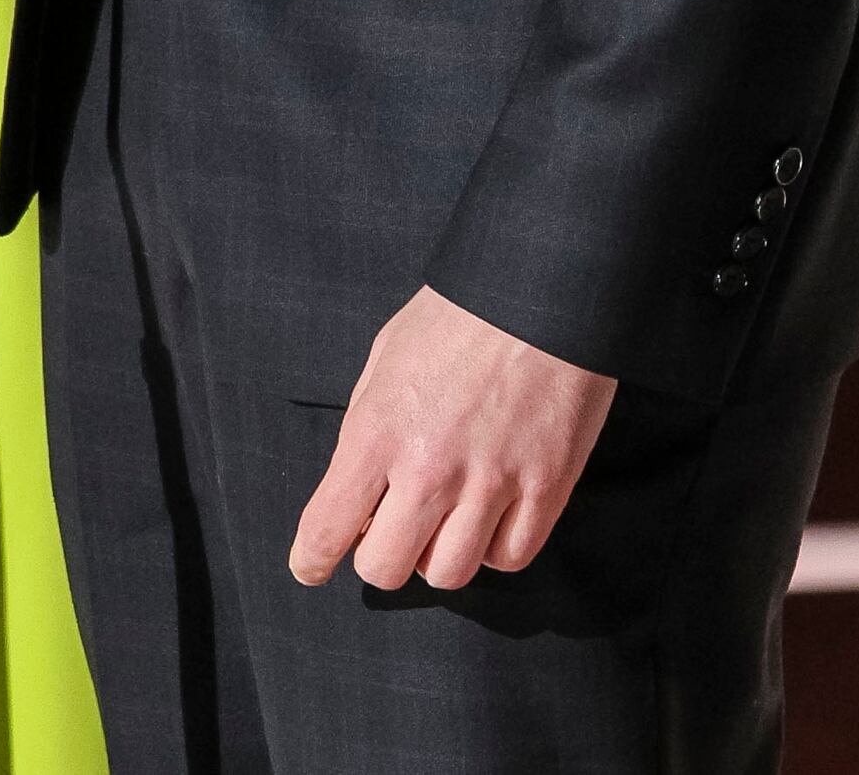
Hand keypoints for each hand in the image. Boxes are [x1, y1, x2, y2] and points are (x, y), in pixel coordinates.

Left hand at [288, 287, 616, 594]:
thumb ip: (366, 427)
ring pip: (449, 574)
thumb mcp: (386, 356)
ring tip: (447, 520)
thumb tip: (355, 491)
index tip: (311, 565)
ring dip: (439, 555)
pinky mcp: (548, 486)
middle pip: (385, 569)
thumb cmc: (459, 314)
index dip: (311, 559)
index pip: (326, 529)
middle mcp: (430, 468)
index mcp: (378, 430)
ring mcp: (492, 482)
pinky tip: (492, 517)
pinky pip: (510, 557)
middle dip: (380, 556)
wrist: (542, 285)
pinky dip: (495, 549)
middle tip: (392, 530)